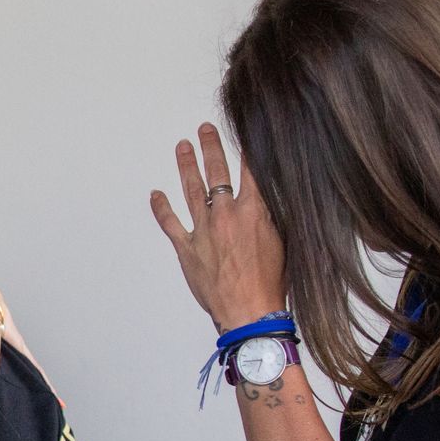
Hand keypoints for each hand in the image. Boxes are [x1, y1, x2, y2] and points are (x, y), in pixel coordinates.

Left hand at [149, 123, 287, 330]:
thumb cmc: (269, 283)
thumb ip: (272, 216)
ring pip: (192, 190)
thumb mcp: (283, 242)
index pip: (250, 169)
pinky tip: (155, 194)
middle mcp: (226, 214)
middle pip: (217, 172)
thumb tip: (269, 198)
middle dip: (211, 147)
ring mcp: (204, 230)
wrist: (248, 311)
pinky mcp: (187, 248)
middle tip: (204, 129)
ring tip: (182, 147)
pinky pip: (170, 223)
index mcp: (254, 210)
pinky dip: (161, 207)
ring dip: (186, 166)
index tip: (242, 130)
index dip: (246, 148)